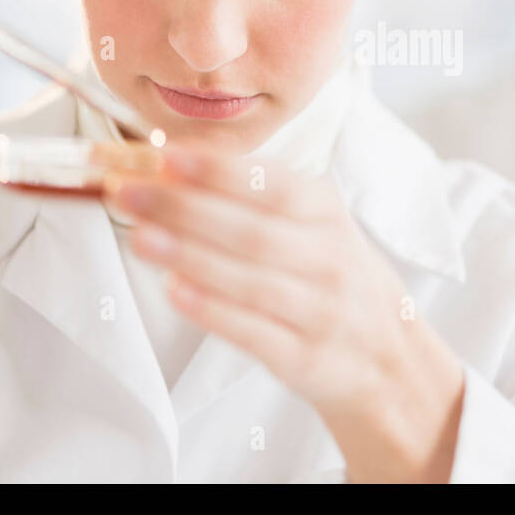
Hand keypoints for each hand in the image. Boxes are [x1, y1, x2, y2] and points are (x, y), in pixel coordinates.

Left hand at [102, 143, 464, 482]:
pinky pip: (255, 332)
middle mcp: (330, 258)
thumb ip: (251, 195)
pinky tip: (175, 290)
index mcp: (326, 212)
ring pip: (252, 280)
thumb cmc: (327, 273)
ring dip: (191, 256)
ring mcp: (321, 310)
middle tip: (128, 192)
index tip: (167, 157)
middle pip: (254, 231)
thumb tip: (169, 164)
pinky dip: (213, 310)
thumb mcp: (311, 222)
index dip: (219, 171)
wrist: (386, 354)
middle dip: (185, 208)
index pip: (273, 185)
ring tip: (139, 236)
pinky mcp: (306, 358)